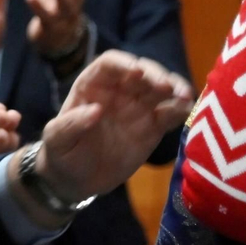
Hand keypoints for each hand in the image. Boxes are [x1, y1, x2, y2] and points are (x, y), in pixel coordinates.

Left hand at [32, 50, 192, 204]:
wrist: (78, 180)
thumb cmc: (62, 154)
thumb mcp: (56, 141)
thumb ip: (71, 124)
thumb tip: (96, 110)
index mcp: (94, 85)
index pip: (111, 64)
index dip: (125, 64)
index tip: (136, 72)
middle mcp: (121, 90)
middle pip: (143, 72)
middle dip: (156, 75)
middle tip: (167, 87)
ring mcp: (140, 107)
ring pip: (162, 88)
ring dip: (176, 88)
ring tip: (185, 96)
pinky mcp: (155, 125)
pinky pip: (172, 112)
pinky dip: (183, 109)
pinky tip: (189, 111)